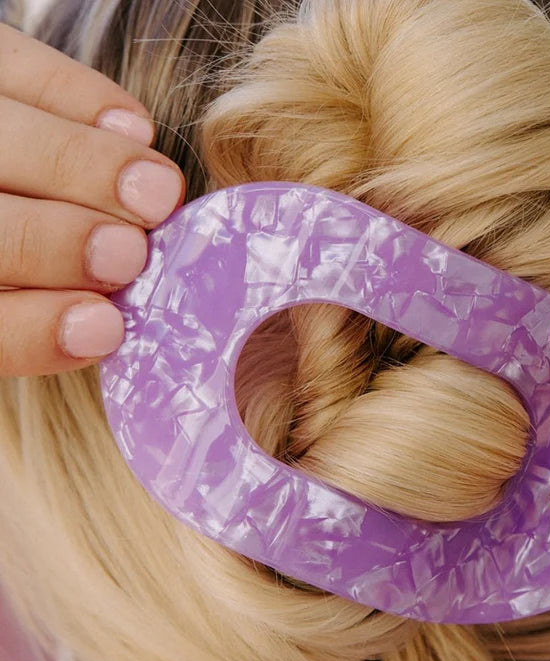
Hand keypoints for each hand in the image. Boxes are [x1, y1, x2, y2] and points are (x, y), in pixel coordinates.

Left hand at [0, 23, 184, 376]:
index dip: (32, 325)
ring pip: (1, 137)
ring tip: (158, 194)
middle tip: (131, 255)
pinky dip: (80, 95)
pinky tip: (135, 130)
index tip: (107, 328)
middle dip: (55, 240)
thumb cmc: (19, 263)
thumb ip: (32, 327)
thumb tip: (107, 329)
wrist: (6, 178)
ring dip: (88, 166)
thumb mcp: (10, 310)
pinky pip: (15, 64)